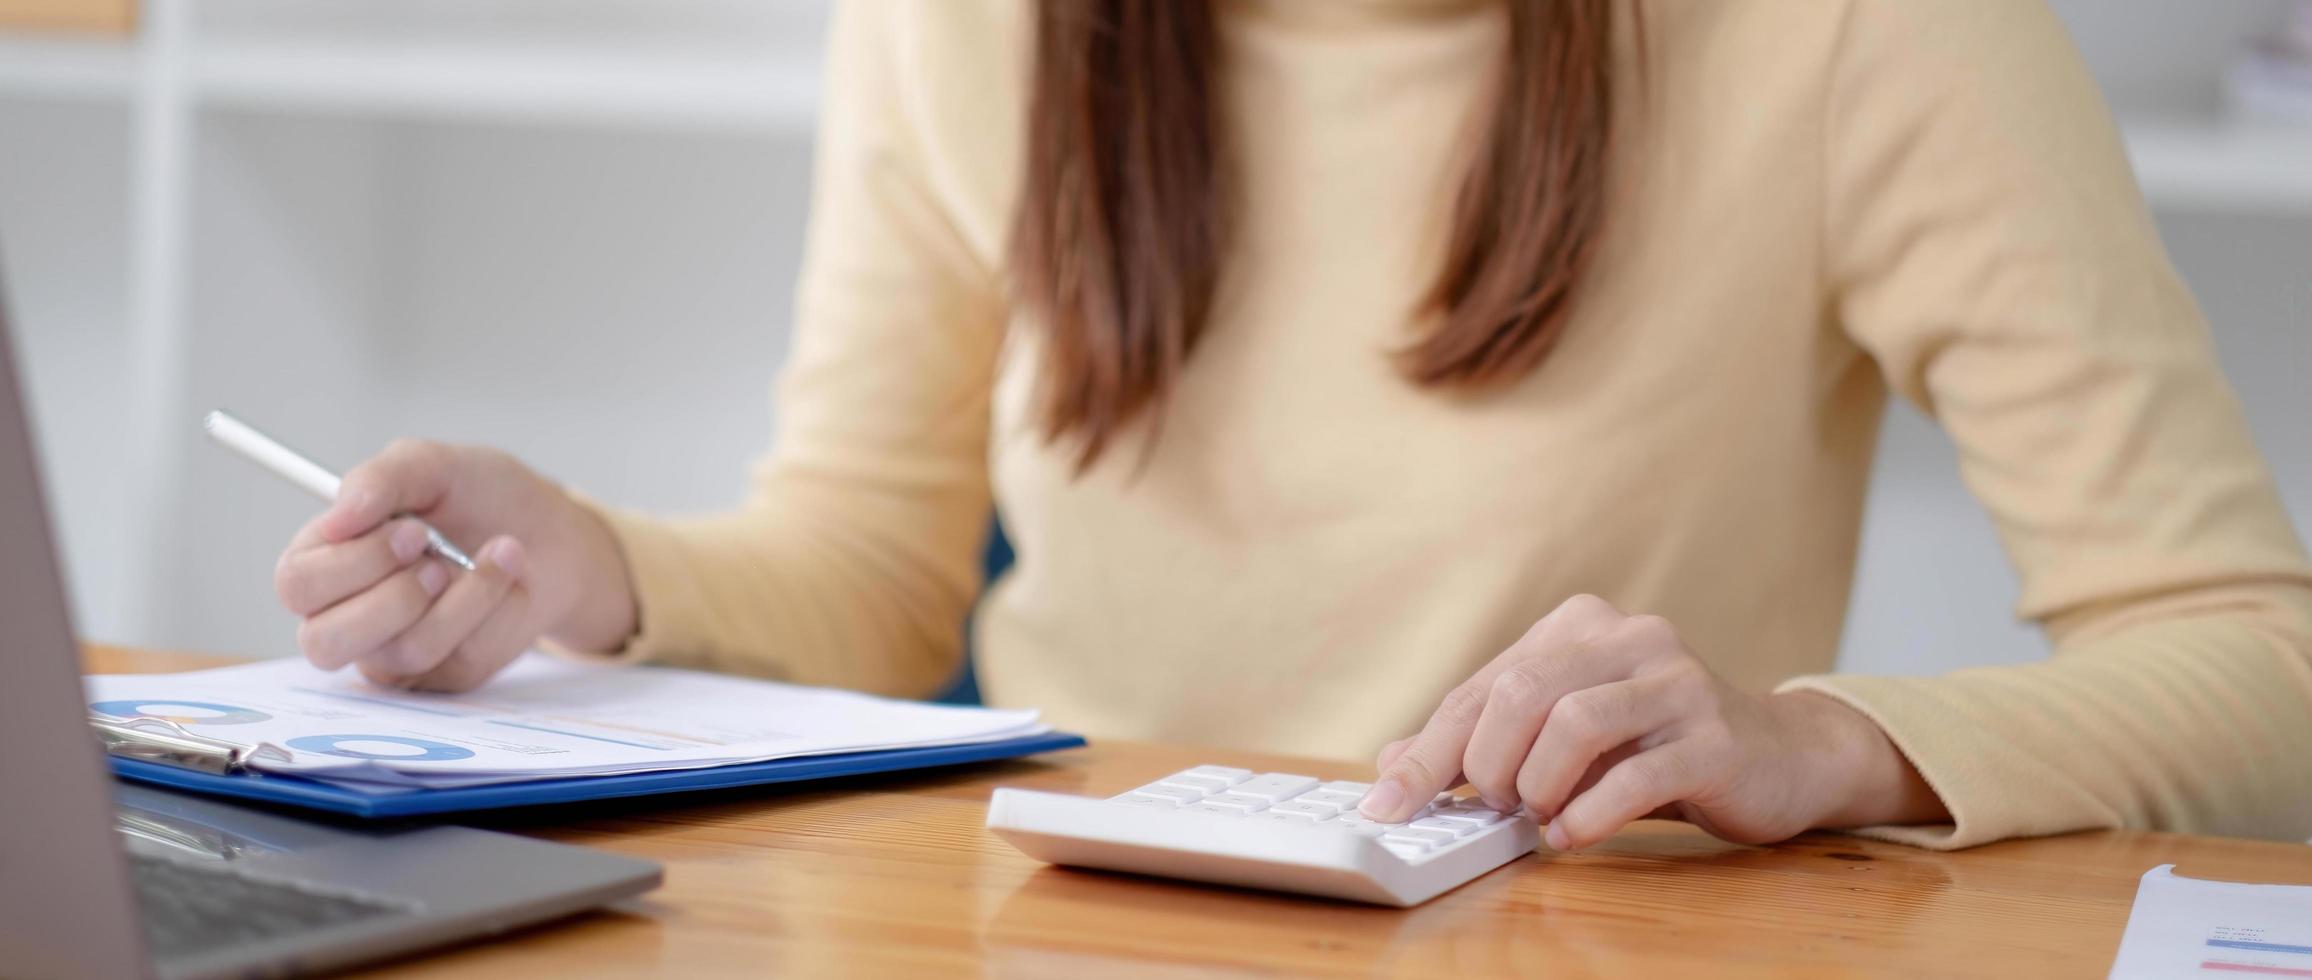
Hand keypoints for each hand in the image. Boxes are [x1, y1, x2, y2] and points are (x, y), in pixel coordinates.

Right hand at [272, 439, 636, 690]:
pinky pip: (462, 658)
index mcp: (327, 560)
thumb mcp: (435, 466)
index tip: (413, 531)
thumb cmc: (483, 497)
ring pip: (407, 650)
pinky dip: (498, 611)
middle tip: (440, 560)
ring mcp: (398, 651)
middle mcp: (350, 614)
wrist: (556, 533)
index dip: (353, 562)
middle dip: (393, 599)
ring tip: (501, 552)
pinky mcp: (448, 674)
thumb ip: (382, 478)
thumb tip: (340, 515)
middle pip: (325, 642)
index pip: (298, 584)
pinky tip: (513, 583)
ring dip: (467, 596)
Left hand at [1360, 594, 1945, 849]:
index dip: (1428, 750)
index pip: (1482, 685)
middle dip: (1486, 763)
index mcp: (1581, 626)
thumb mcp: (1564, 736)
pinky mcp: (1715, 738)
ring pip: (1574, 723)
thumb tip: (1391, 765)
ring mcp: (1679, 683)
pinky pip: (1634, 776)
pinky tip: (1572, 834)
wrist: (1780, 757)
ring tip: (1537, 814)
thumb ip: (1485, 740)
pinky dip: (1588, 813)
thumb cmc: (1656, 746)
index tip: (1388, 805)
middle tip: (1490, 804)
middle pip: (1521, 692)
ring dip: (1537, 784)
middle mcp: (1631, 638)